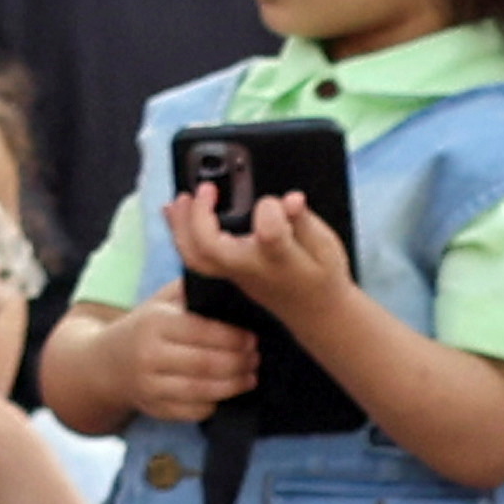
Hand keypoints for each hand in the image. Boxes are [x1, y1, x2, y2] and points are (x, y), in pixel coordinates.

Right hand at [106, 292, 260, 419]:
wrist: (105, 363)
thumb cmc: (145, 327)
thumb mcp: (161, 301)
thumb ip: (192, 291)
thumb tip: (232, 285)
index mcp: (154, 323)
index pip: (202, 331)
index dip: (233, 337)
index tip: (252, 338)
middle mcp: (149, 356)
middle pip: (206, 364)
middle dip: (239, 363)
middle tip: (256, 358)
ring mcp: (150, 386)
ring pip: (202, 391)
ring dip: (233, 386)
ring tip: (250, 377)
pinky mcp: (154, 409)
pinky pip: (192, 411)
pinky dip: (214, 403)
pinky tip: (226, 393)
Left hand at [169, 181, 362, 330]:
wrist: (316, 314)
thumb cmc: (322, 275)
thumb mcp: (326, 246)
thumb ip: (304, 221)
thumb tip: (291, 199)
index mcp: (282, 261)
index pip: (269, 235)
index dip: (272, 211)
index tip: (280, 201)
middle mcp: (253, 269)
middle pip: (213, 250)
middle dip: (201, 218)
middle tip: (206, 188)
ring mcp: (235, 274)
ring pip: (196, 258)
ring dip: (181, 226)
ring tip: (181, 197)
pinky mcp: (228, 272)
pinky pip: (195, 257)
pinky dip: (181, 231)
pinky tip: (177, 208)